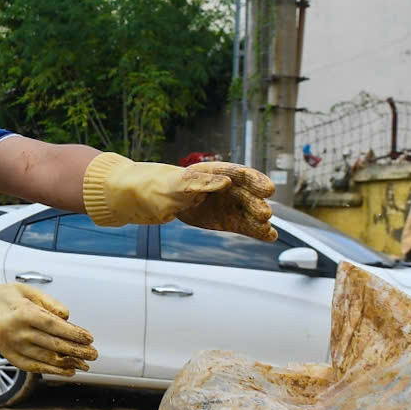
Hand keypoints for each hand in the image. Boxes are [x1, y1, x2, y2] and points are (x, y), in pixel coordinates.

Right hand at [0, 251, 96, 374]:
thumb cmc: (5, 295)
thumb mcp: (26, 291)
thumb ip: (48, 303)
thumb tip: (68, 316)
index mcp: (23, 312)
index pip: (54, 325)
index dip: (73, 333)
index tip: (90, 337)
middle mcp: (17, 331)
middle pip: (52, 343)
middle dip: (76, 350)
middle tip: (94, 354)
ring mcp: (11, 345)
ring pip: (44, 357)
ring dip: (66, 362)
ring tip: (85, 365)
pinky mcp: (8, 355)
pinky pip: (32, 366)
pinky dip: (51, 370)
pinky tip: (67, 371)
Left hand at [83, 153, 276, 241]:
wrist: (140, 199)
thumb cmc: (154, 187)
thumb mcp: (172, 186)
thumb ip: (197, 185)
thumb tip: (224, 182)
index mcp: (210, 173)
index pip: (237, 174)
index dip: (254, 181)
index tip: (268, 188)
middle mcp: (220, 187)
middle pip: (244, 194)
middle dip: (255, 204)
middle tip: (265, 214)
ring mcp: (221, 203)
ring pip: (245, 212)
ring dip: (258, 221)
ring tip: (270, 231)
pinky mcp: (219, 219)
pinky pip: (240, 224)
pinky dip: (253, 230)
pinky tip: (268, 236)